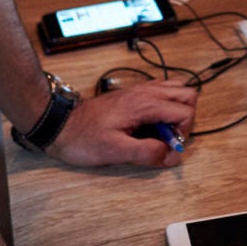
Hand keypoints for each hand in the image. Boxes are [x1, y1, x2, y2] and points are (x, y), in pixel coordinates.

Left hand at [49, 79, 197, 167]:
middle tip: (168, 138)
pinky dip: (165, 105)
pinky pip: (161, 90)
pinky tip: (151, 123)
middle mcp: (145, 92)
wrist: (59, 124)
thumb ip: (147, 153)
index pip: (186, 111)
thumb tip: (172, 156)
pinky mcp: (132, 94)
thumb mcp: (115, 152)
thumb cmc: (83, 138)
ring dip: (177, 109)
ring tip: (160, 131)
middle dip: (186, 118)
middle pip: (188, 94)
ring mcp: (139, 90)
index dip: (183, 133)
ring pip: (177, 89)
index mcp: (144, 104)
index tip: (167, 148)